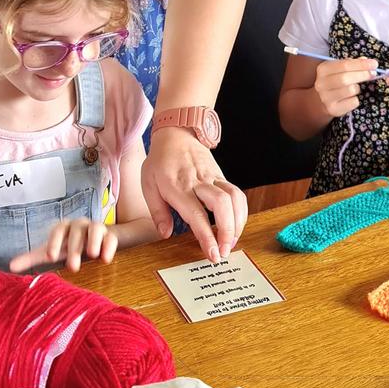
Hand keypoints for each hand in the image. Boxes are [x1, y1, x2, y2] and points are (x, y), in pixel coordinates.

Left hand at [9, 219, 118, 273]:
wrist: (94, 241)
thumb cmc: (68, 246)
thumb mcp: (52, 252)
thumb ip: (32, 258)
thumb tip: (10, 267)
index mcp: (64, 228)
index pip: (58, 230)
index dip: (54, 241)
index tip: (50, 256)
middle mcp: (79, 225)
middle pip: (76, 231)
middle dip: (74, 248)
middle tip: (72, 266)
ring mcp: (96, 229)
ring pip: (95, 228)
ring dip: (93, 241)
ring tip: (92, 255)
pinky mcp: (110, 236)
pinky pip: (111, 238)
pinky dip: (109, 246)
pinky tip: (106, 259)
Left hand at [142, 128, 246, 263]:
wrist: (177, 132)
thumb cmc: (160, 160)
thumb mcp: (148, 184)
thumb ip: (157, 212)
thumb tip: (165, 234)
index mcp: (178, 186)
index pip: (196, 214)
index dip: (206, 236)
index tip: (213, 254)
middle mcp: (199, 181)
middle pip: (222, 204)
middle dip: (228, 231)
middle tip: (224, 251)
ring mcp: (213, 177)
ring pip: (235, 198)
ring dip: (238, 223)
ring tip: (231, 242)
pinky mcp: (222, 175)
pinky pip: (237, 193)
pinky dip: (240, 212)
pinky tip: (235, 226)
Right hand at [314, 57, 377, 118]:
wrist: (322, 100)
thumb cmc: (335, 80)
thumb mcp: (339, 69)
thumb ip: (352, 64)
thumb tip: (366, 61)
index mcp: (323, 69)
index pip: (344, 65)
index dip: (361, 64)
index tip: (374, 64)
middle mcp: (321, 83)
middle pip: (345, 78)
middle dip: (362, 75)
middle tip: (373, 74)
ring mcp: (326, 97)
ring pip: (350, 90)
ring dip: (357, 88)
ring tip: (356, 87)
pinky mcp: (332, 109)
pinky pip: (352, 102)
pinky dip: (356, 99)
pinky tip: (351, 98)